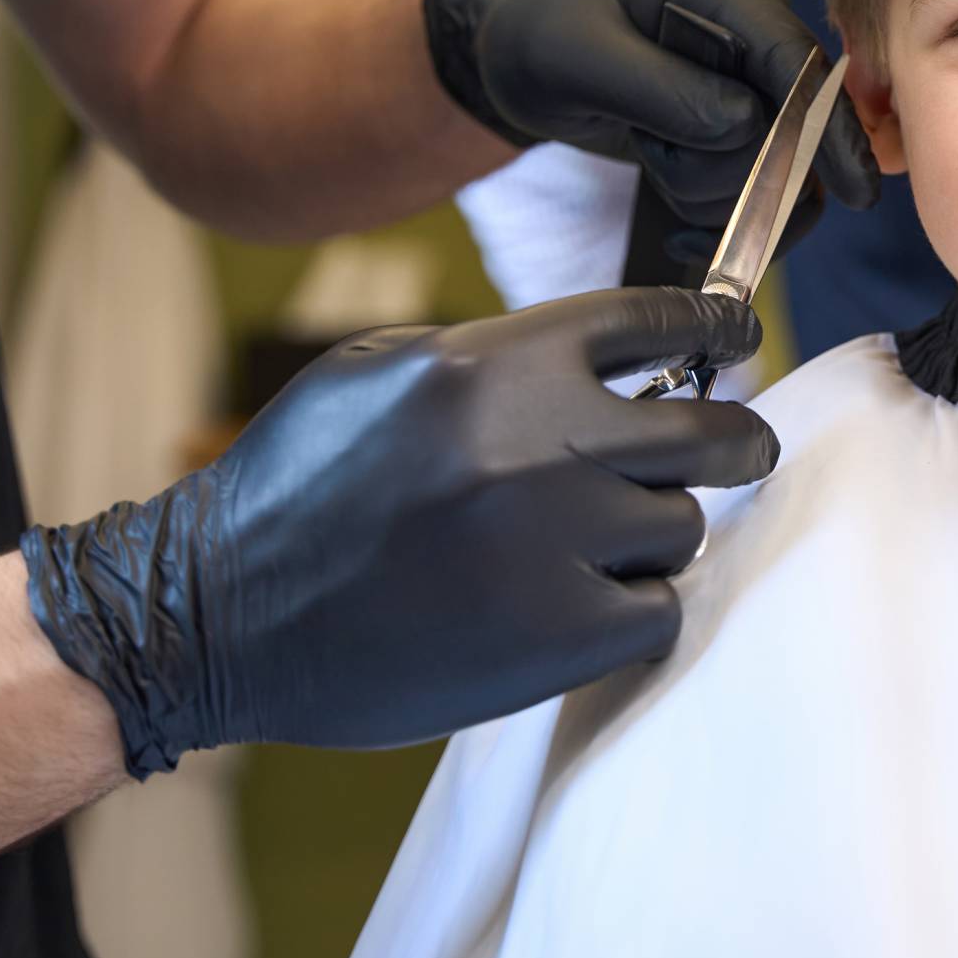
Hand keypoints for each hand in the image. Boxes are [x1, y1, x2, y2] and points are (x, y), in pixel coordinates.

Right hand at [19, 288, 773, 772]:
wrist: (215, 614)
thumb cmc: (292, 488)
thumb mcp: (378, 374)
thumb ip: (493, 358)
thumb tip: (602, 363)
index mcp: (495, 364)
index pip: (652, 322)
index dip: (710, 328)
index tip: (737, 337)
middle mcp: (539, 443)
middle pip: (707, 430)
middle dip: (736, 438)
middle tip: (742, 447)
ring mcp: (554, 542)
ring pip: (680, 526)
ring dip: (652, 534)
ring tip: (595, 546)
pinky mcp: (555, 636)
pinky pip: (656, 611)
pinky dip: (632, 610)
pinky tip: (586, 605)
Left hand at [423, 0, 880, 229]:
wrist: (522, 52)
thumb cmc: (542, 35)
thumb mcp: (579, 54)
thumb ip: (660, 87)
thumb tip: (743, 126)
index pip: (795, 58)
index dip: (828, 126)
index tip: (854, 191)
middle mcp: (751, 31)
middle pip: (791, 129)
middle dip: (724, 173)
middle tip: (653, 153)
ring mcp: (751, 80)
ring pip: (780, 173)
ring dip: (712, 195)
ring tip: (653, 159)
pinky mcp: (743, 124)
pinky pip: (767, 193)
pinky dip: (725, 223)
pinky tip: (681, 228)